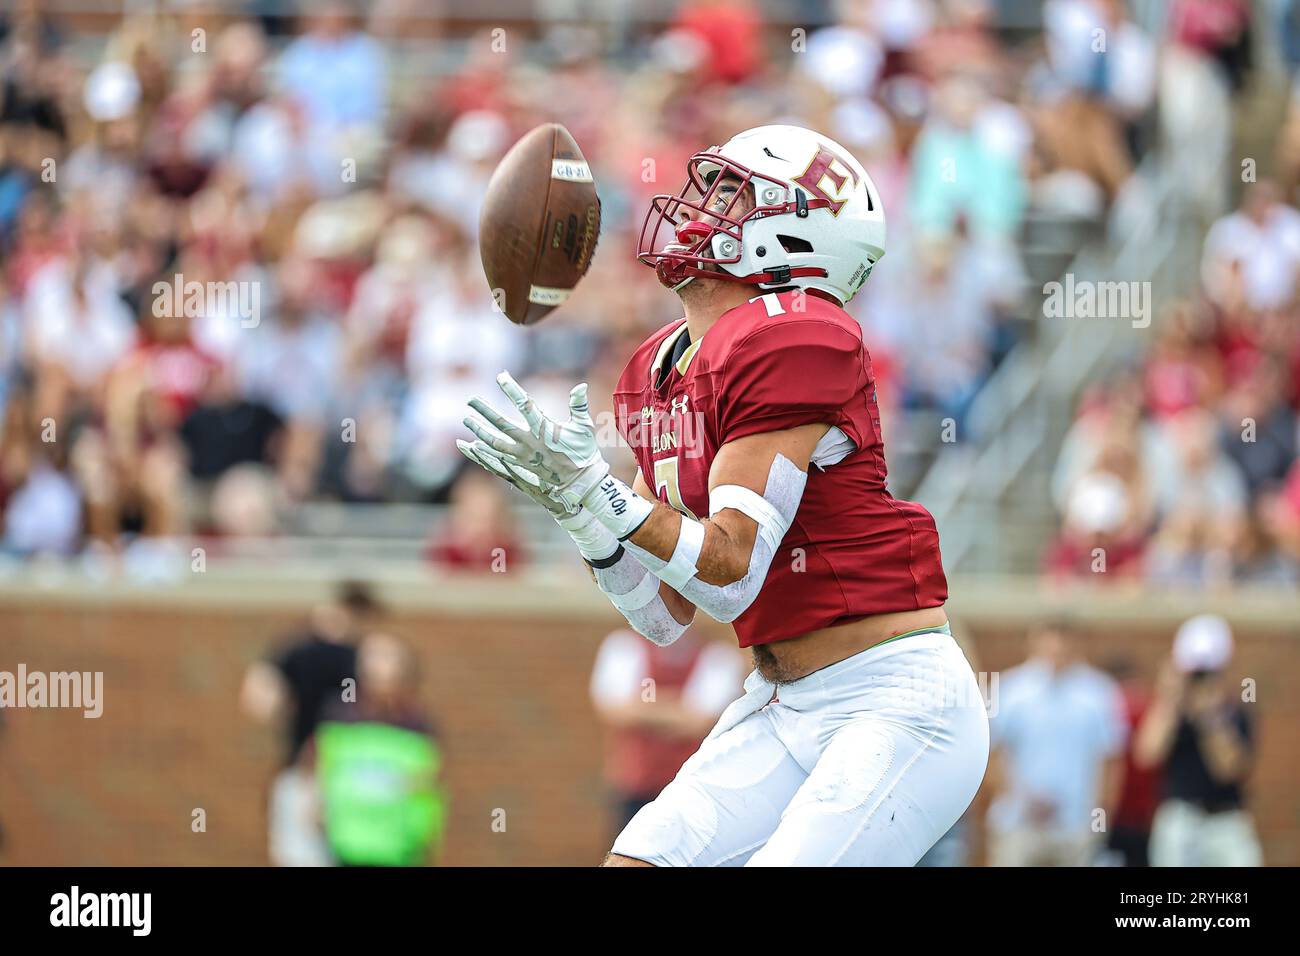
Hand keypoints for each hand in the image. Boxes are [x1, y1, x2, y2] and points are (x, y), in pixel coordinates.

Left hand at [463, 372, 610, 512]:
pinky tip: (471, 446)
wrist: (580, 483)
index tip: (501, 376)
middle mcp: (530, 442)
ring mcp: (523, 456)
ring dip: (479, 431)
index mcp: (544, 429)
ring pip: (495, 443)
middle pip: (502, 424)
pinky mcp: (521, 466)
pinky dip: (482, 452)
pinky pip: (497, 458)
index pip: (525, 405)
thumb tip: (581, 386)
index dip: (512, 389)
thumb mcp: (584, 427)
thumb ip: (579, 406)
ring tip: (467, 420)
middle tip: (470, 399)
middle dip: (485, 410)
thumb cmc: (584, 452)